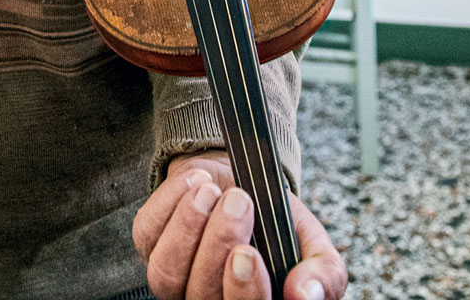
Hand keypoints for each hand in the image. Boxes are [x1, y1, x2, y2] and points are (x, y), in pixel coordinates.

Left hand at [133, 151, 346, 299]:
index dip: (243, 292)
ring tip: (214, 191)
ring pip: (167, 271)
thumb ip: (323, 272)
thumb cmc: (279, 223)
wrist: (246, 181)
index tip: (249, 254)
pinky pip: (147, 232)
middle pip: (200, 294)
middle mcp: (208, 299)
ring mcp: (174, 277)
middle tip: (238, 203)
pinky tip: (198, 182)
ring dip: (189, 226)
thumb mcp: (313, 244)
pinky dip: (170, 202)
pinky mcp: (149, 244)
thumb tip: (307, 295)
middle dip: (217, 245)